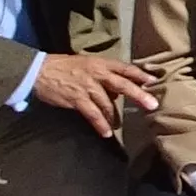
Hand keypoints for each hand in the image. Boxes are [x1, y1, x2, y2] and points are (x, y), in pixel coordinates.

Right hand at [30, 51, 156, 133]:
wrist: (40, 71)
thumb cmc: (65, 67)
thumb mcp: (87, 64)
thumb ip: (104, 75)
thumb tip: (118, 89)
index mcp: (100, 63)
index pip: (125, 68)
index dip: (140, 74)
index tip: (154, 81)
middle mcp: (97, 74)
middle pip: (122, 84)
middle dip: (138, 95)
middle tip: (152, 105)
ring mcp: (87, 87)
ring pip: (108, 103)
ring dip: (115, 117)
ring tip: (118, 126)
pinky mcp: (77, 99)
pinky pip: (93, 114)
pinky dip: (100, 125)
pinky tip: (106, 133)